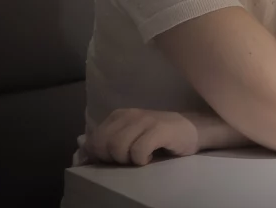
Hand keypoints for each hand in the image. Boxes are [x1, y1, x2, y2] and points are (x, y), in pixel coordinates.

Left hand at [81, 108, 199, 165]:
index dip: (100, 156)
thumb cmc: (160, 137)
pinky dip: (142, 159)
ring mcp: (144, 120)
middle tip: (129, 160)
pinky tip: (150, 157)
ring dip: (128, 160)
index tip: (115, 160)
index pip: (93, 140)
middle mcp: (129, 115)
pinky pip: (138, 151)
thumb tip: (80, 149)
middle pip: (103, 145)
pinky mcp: (159, 129)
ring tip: (140, 158)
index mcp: (118, 116)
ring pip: (118, 148)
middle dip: (113, 159)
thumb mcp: (130, 137)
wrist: (194, 129)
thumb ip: (107, 141)